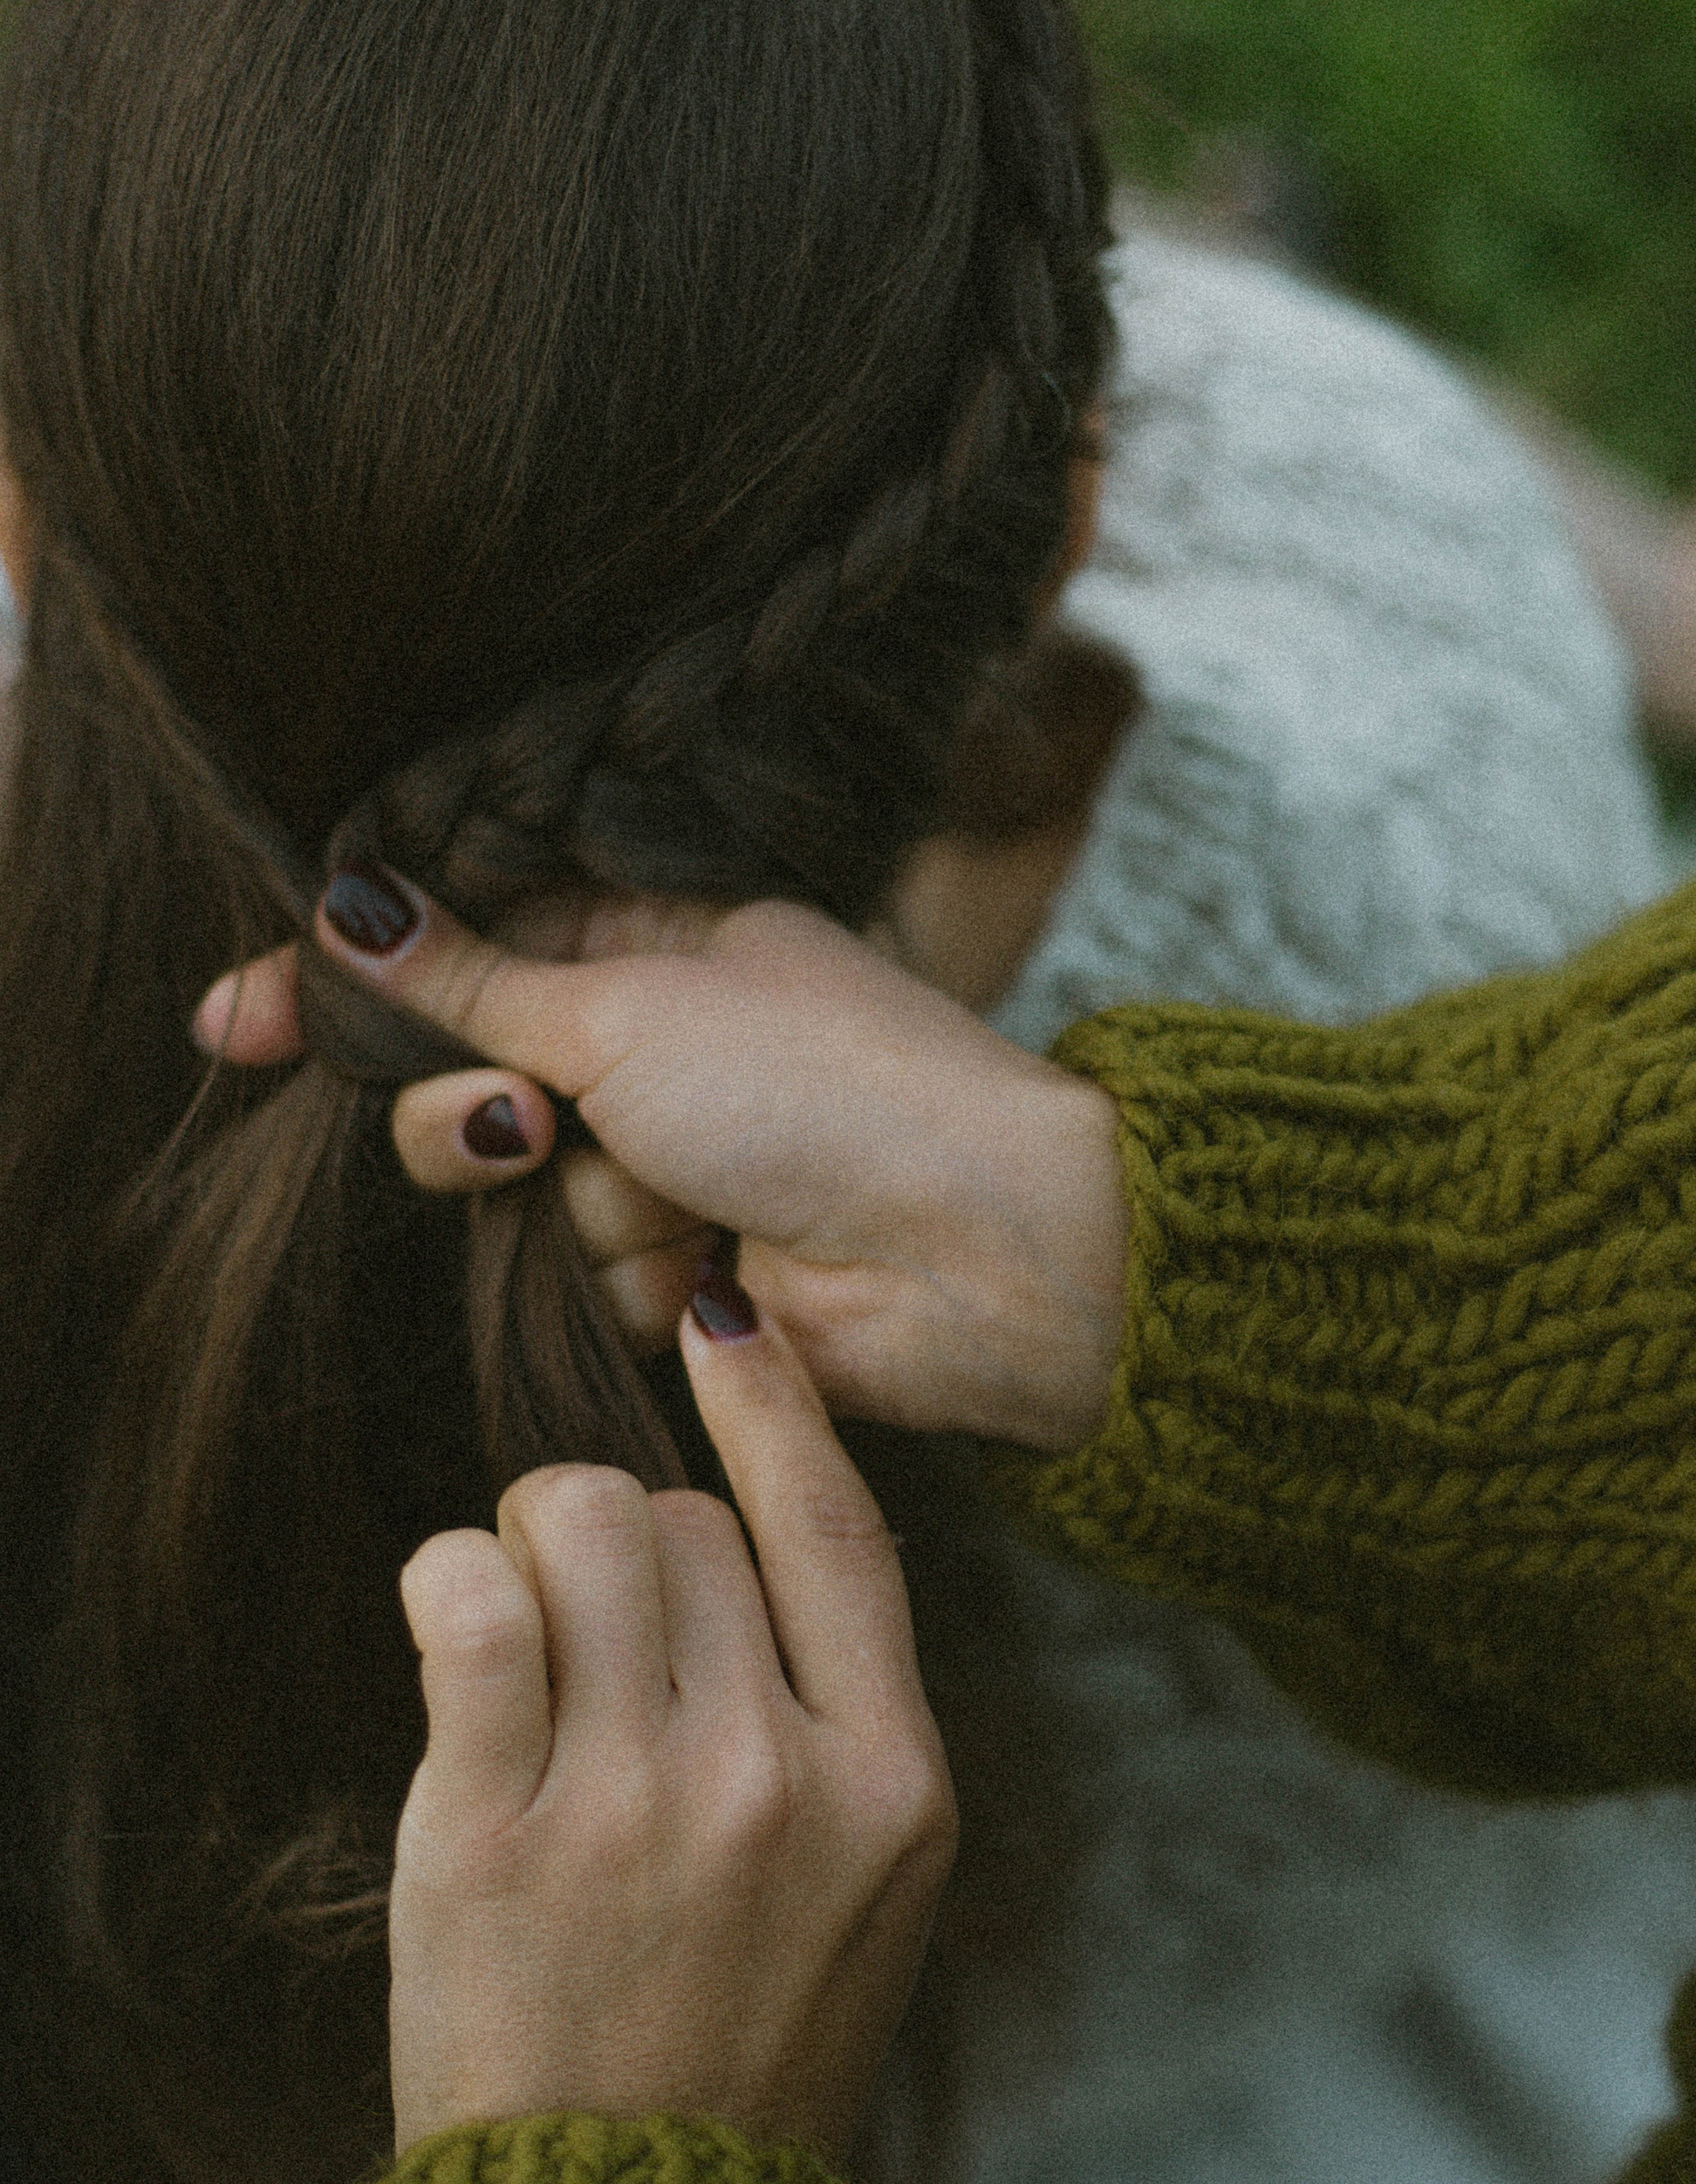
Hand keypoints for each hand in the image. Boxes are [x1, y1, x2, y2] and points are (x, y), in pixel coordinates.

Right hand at [197, 877, 1128, 1449]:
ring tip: (675, 1202)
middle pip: (459, 1076)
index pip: (457, 942)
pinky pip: (579, 1281)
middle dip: (472, 1115)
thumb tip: (341, 902)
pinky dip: (631, 1280)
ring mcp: (669, 1158)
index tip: (230, 1023)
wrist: (978, 1250)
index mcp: (653, 934)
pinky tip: (709, 1272)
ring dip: (575, 1207)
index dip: (347, 985)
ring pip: (509, 1194)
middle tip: (532, 1128)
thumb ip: (469, 978)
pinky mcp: (682, 1272)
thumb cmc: (828, 1088)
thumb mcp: (628, 1004)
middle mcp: (653, 1042)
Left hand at [389, 1280, 955, 2161]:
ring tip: (518, 1631)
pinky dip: (449, 1581)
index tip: (722, 1317)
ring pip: (582, 1528)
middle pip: (687, 1524)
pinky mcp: (497, 1837)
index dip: (773, 1404)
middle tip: (588, 1634)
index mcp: (896, 1784)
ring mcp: (641, 1807)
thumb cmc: (744, 2049)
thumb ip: (835, 1719)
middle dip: (624, 1541)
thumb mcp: (868, 1890)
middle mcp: (781, 1779)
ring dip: (531, 1545)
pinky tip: (450, 1621)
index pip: (839, 1528)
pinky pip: (471, 1605)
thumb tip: (744, 1519)